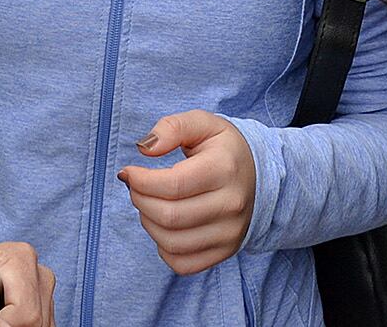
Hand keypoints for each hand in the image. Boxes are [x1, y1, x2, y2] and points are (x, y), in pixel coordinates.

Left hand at [0, 244, 55, 325]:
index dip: (2, 324)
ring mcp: (41, 289)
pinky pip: (41, 326)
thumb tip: (2, 324)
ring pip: (41, 325)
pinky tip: (1, 320)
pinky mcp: (42, 305)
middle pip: (37, 321)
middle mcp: (36, 271)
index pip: (27, 313)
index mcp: (19, 257)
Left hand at [116, 109, 257, 275]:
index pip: (173, 185)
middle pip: (169, 216)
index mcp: (224, 168)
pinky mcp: (226, 251)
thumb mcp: (202, 123)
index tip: (128, 173)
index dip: (141, 181)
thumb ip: (171, 127)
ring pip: (172, 243)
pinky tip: (164, 227)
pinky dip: (163, 248)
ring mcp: (230, 232)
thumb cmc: (223, 148)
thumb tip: (145, 149)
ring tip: (148, 204)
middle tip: (135, 187)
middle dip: (140, 201)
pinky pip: (183, 264)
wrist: (258, 174)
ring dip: (148, 223)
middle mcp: (231, 204)